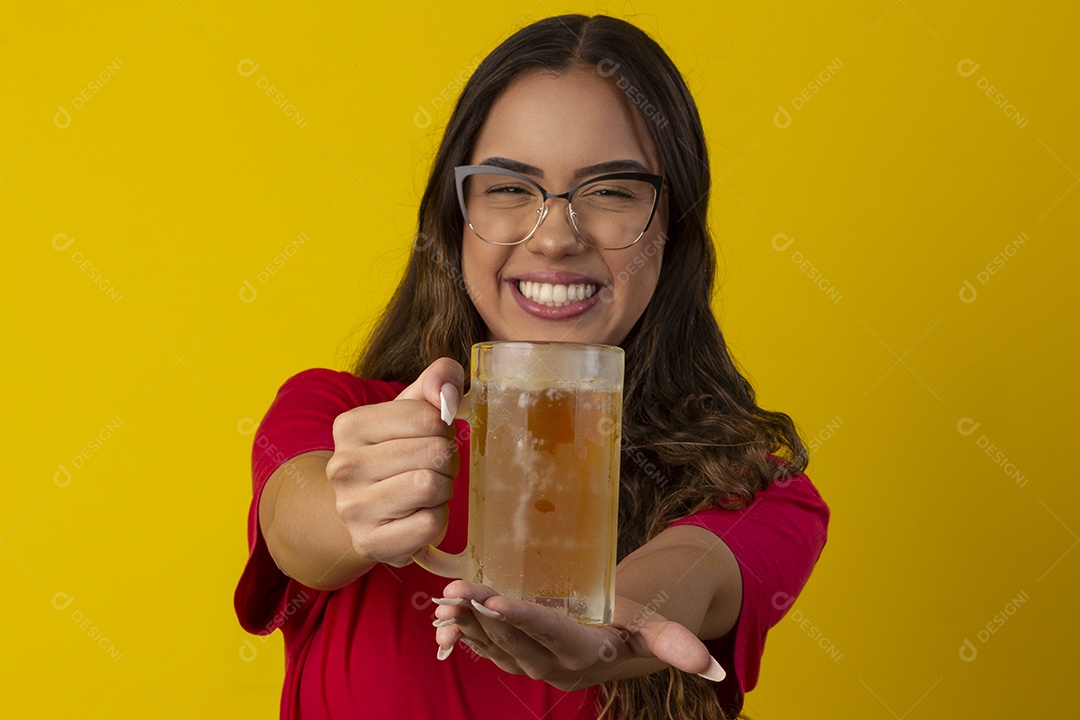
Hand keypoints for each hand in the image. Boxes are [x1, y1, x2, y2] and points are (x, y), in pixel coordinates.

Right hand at [324, 358, 464, 566]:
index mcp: (350, 425)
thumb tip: (448, 393)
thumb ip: (437, 380)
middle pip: (434, 452)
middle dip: (446, 460)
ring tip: (426, 491)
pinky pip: (430, 524)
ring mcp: (353, 508)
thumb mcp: (411, 409)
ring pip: (431, 486)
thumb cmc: (396, 453)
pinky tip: (418, 516)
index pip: (428, 417)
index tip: (429, 438)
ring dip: (443, 490)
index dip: (443, 429)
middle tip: (432, 468)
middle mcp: (343, 466)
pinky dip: (437, 521)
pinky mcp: (370, 542)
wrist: (362, 511)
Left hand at [431, 581, 724, 690]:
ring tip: (444, 601)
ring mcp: (532, 665)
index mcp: (585, 653)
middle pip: (514, 639)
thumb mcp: (653, 627)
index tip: (495, 602)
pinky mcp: (518, 659)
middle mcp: (554, 666)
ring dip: (467, 625)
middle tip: (457, 592)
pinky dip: (465, 634)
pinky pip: (487, 650)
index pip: (550, 633)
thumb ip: (675, 644)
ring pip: (494, 646)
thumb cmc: (634, 623)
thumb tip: (716, 670)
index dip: (522, 619)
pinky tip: (443, 619)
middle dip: (483, 616)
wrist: (617, 647)